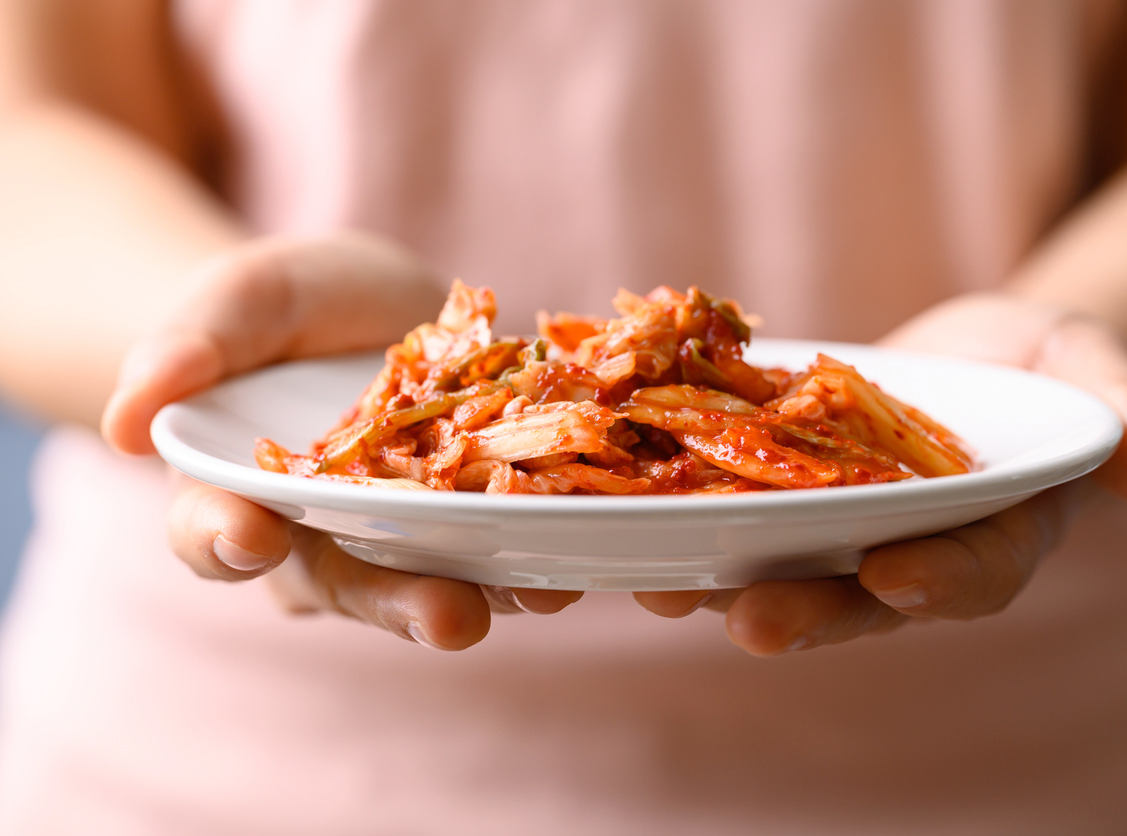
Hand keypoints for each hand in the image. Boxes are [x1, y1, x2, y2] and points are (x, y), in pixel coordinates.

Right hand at [102, 232, 580, 648]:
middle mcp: (334, 538)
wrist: (371, 309)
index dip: (227, 542)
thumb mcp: (245, 299)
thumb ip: (192, 343)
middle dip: (400, 604)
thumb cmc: (287, 311)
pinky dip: (562, 543)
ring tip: (546, 589)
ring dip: (501, 592)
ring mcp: (418, 534)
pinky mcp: (490, 510)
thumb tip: (125, 417)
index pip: (218, 535)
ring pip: (451, 577)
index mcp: (248, 498)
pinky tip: (605, 541)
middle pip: (354, 586)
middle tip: (447, 617)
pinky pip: (522, 537)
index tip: (248, 535)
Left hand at [633, 293, 1126, 655]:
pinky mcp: (780, 491)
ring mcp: (836, 528)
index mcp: (986, 537)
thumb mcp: (1089, 366)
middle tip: (751, 624)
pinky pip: (732, 511)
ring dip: (720, 587)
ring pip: (779, 570)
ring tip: (661, 589)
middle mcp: (903, 550)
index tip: (898, 576)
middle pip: (857, 597)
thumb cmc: (1042, 366)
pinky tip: (630, 517)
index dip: (939, 582)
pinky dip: (683, 519)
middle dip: (807, 613)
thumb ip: (1120, 411)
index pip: (971, 575)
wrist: (972, 355)